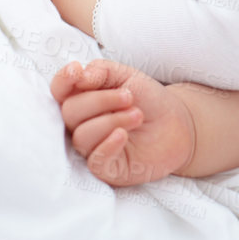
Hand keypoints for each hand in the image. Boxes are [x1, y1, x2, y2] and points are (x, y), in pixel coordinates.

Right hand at [50, 58, 194, 186]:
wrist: (179, 125)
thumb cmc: (149, 101)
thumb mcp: (128, 76)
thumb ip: (101, 71)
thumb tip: (78, 74)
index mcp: (82, 100)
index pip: (59, 92)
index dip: (63, 81)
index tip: (75, 71)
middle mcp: (81, 125)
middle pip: (69, 112)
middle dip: (100, 101)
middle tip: (129, 97)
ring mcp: (92, 148)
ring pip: (81, 136)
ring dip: (111, 121)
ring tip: (137, 115)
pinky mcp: (106, 168)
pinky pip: (95, 161)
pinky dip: (107, 146)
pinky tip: (123, 135)